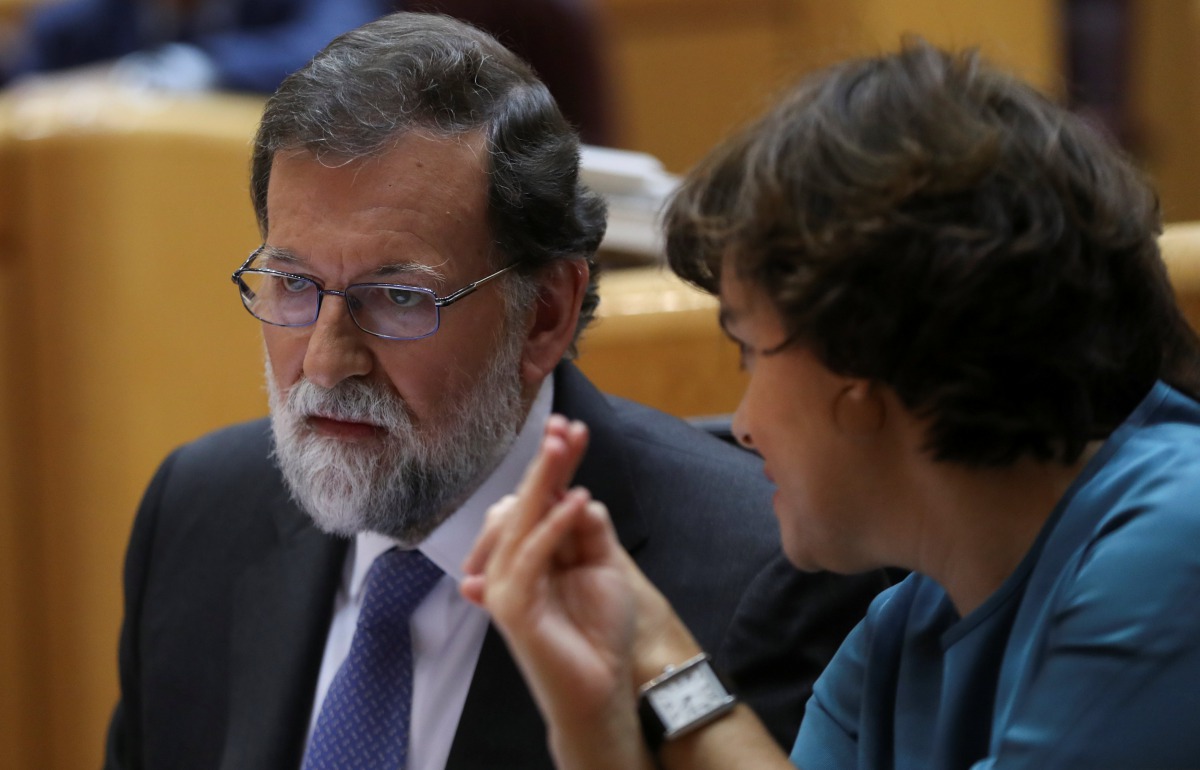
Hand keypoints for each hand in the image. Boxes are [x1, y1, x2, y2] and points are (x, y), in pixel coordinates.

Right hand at [462, 415, 653, 769]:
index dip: (555, 464)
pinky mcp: (511, 605)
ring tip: (566, 445)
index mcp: (529, 552)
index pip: (538, 499)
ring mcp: (505, 583)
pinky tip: (578, 501)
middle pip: (524, 500)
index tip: (572, 429)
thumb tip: (579, 495)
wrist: (599, 690)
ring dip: (544, 478)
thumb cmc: (599, 631)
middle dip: (545, 460)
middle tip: (564, 426)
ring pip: (520, 519)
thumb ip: (590, 531)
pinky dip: (553, 526)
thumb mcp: (602, 567)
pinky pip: (530, 556)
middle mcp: (510, 563)